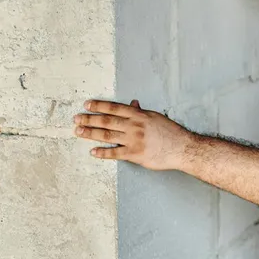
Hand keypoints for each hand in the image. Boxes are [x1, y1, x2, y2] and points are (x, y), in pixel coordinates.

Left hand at [74, 99, 192, 170]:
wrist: (181, 148)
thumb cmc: (170, 132)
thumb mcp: (155, 117)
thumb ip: (140, 112)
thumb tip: (132, 103)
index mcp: (138, 115)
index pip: (114, 108)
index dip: (99, 106)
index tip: (87, 105)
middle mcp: (134, 125)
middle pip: (106, 121)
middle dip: (89, 119)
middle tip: (77, 119)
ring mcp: (134, 140)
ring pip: (107, 135)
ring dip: (91, 133)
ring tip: (79, 132)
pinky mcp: (135, 154)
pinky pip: (115, 153)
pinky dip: (103, 152)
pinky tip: (93, 151)